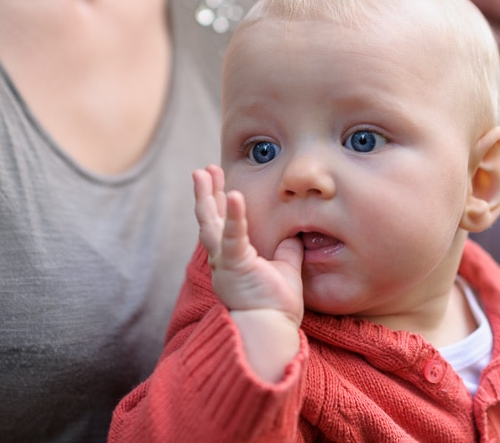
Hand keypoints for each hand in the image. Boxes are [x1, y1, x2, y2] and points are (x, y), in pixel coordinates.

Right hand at [193, 164, 304, 327]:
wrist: (271, 329)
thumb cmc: (276, 306)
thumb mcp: (285, 269)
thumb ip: (287, 251)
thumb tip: (296, 235)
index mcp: (232, 259)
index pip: (222, 224)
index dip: (220, 202)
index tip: (218, 181)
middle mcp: (222, 258)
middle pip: (209, 219)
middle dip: (206, 192)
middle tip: (203, 170)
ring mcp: (225, 262)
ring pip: (210, 223)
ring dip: (206, 196)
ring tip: (203, 172)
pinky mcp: (235, 265)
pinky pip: (233, 237)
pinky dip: (234, 216)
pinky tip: (234, 194)